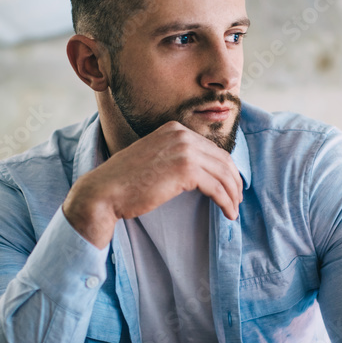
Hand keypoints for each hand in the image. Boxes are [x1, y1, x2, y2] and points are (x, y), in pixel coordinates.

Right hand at [62, 122, 242, 248]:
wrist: (105, 191)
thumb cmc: (126, 182)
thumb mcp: (154, 158)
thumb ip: (176, 157)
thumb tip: (202, 171)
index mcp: (174, 128)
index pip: (212, 148)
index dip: (225, 169)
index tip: (230, 185)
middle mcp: (181, 134)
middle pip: (222, 159)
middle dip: (233, 181)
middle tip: (237, 200)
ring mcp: (184, 150)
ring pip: (223, 174)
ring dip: (232, 194)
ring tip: (233, 210)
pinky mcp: (185, 169)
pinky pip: (217, 187)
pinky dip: (226, 202)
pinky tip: (228, 214)